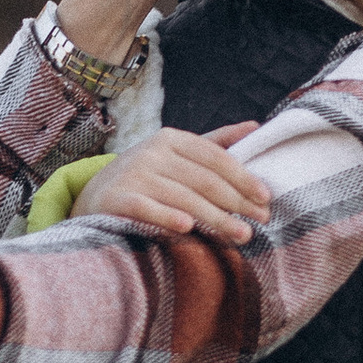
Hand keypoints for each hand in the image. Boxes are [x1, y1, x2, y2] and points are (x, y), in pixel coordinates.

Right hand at [71, 124, 269, 241]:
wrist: (96, 196)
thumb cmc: (148, 176)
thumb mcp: (177, 154)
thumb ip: (215, 143)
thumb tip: (255, 127)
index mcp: (171, 139)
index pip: (214, 157)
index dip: (243, 177)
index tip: (266, 197)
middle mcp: (152, 152)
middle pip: (203, 180)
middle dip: (237, 202)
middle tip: (262, 221)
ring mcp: (133, 174)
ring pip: (183, 197)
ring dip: (216, 218)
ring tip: (242, 234)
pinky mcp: (117, 198)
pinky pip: (147, 209)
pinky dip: (167, 217)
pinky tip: (188, 228)